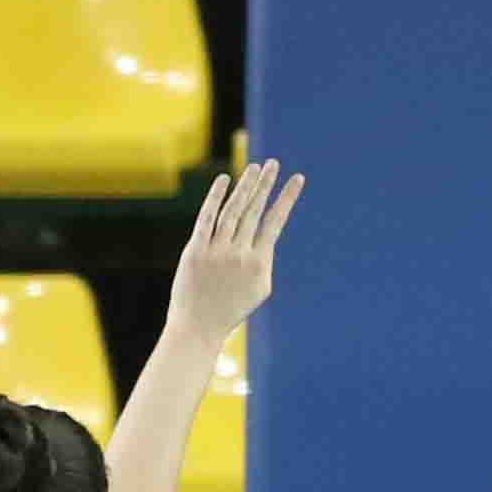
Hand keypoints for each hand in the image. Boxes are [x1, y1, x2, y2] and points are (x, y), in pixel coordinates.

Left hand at [169, 156, 299, 329]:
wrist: (198, 328)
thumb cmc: (231, 310)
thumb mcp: (258, 289)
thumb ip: (261, 259)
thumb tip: (262, 234)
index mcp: (259, 264)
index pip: (275, 222)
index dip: (286, 198)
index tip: (297, 178)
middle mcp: (239, 255)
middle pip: (255, 211)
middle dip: (266, 185)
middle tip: (274, 163)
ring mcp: (216, 252)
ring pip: (233, 211)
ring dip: (245, 186)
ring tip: (255, 168)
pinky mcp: (195, 251)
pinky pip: (207, 218)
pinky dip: (215, 197)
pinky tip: (224, 179)